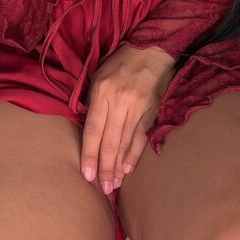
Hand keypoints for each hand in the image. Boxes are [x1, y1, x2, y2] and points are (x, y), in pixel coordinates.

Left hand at [80, 43, 176, 194]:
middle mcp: (119, 100)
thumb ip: (93, 102)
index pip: (93, 130)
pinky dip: (134, 155)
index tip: (87, 176)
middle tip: (102, 189)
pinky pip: (141, 138)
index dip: (89, 155)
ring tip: (114, 185)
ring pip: (125, 143)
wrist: (152, 50)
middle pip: (109, 142)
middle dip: (105, 168)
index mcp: (102, 91)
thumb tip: (89, 132)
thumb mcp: (99, 76)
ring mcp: (137, 107)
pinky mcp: (151, 111)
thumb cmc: (120, 63)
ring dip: (118, 167)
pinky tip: (128, 170)